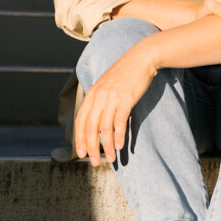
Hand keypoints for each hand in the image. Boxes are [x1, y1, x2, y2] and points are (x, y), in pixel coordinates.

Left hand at [74, 44, 157, 163]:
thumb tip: (95, 120)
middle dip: (91, 147)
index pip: (80, 121)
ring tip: (111, 158)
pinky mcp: (126, 98)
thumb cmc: (125, 74)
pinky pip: (119, 121)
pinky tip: (119, 146)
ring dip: (106, 146)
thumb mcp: (106, 85)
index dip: (79, 139)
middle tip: (94, 162)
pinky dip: (118, 135)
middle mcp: (98, 96)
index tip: (81, 153)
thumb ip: (99, 100)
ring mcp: (112, 97)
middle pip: (90, 127)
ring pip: (104, 127)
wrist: (141, 58)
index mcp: (92, 94)